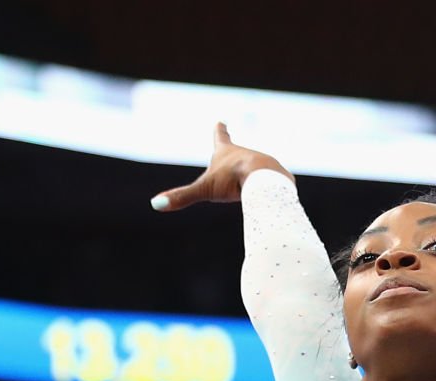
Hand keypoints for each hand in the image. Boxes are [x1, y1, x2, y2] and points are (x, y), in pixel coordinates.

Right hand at [149, 123, 294, 211]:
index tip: (221, 122)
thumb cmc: (233, 180)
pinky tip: (271, 200)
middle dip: (236, 162)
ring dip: (253, 181)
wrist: (265, 180)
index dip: (219, 131)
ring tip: (252, 189)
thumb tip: (155, 204)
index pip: (220, 138)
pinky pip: (274, 188)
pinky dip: (269, 193)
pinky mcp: (281, 177)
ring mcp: (266, 163)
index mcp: (227, 153)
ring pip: (257, 174)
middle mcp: (247, 154)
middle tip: (235, 167)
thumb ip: (182, 197)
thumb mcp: (205, 190)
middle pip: (239, 157)